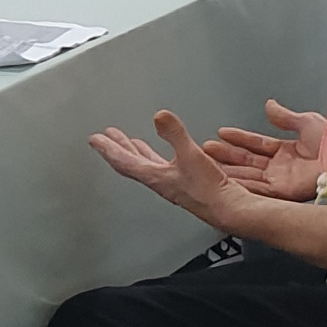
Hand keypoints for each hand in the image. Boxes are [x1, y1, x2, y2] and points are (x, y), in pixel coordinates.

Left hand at [88, 108, 252, 226]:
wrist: (230, 210)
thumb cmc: (210, 191)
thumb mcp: (191, 155)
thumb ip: (175, 134)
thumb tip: (160, 116)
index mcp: (155, 177)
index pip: (124, 161)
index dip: (108, 149)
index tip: (95, 140)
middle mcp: (160, 182)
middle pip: (132, 164)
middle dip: (117, 149)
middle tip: (105, 139)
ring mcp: (172, 184)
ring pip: (147, 166)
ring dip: (137, 153)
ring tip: (131, 142)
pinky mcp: (185, 185)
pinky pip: (163, 168)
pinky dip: (157, 157)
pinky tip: (165, 153)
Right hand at [209, 101, 326, 199]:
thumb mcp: (307, 122)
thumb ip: (285, 117)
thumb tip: (270, 106)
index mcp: (290, 152)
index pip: (258, 145)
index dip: (239, 139)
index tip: (222, 134)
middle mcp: (284, 168)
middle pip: (248, 161)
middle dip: (226, 155)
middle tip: (205, 150)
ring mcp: (282, 181)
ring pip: (248, 175)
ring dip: (227, 169)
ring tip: (207, 162)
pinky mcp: (282, 192)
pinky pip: (255, 189)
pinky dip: (239, 183)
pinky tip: (225, 178)